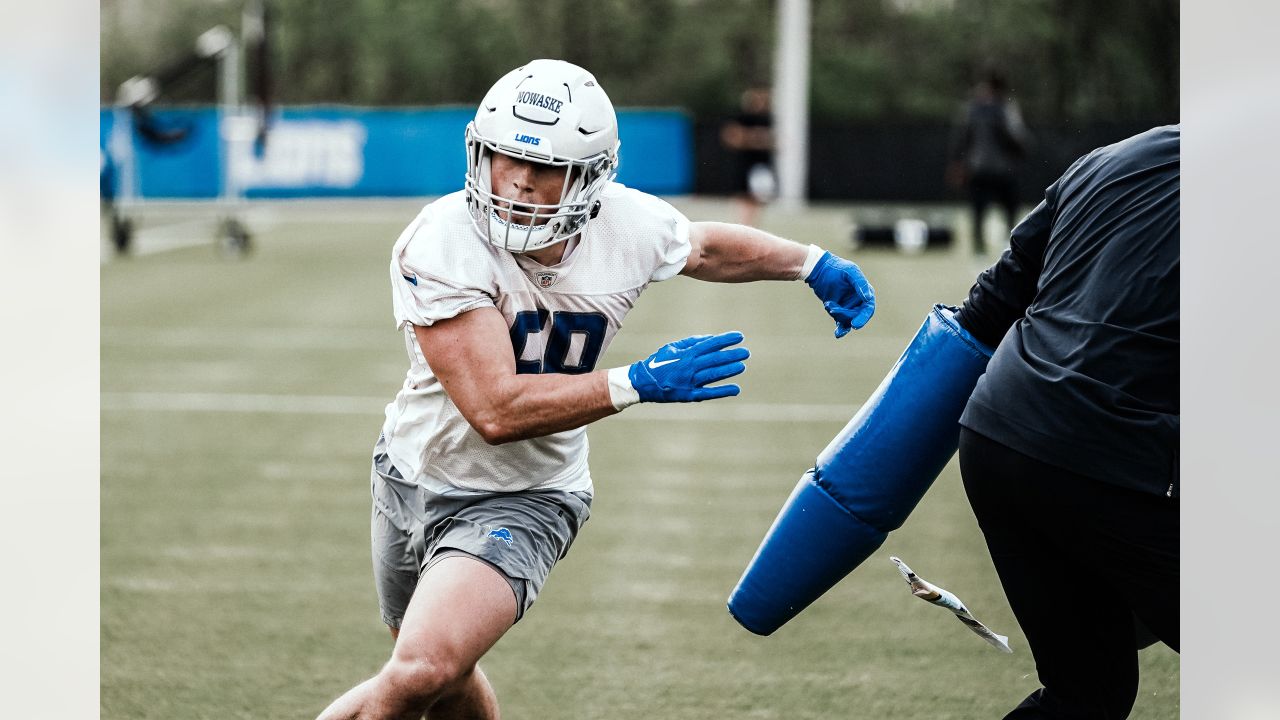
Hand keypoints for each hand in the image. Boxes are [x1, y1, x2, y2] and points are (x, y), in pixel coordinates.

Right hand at [628, 332, 749, 402]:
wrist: (643, 383)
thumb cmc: (659, 362)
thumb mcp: (672, 347)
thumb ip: (691, 342)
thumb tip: (710, 339)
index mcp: (686, 354)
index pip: (710, 344)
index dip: (726, 340)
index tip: (739, 336)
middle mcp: (689, 367)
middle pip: (715, 359)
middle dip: (732, 355)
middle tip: (746, 352)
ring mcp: (690, 382)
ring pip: (714, 375)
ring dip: (729, 370)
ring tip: (742, 366)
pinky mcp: (689, 395)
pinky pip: (709, 393)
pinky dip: (723, 391)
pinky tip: (736, 389)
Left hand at [805, 251, 875, 336]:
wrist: (819, 270)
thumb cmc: (836, 268)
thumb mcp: (850, 272)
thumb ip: (860, 283)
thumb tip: (868, 297)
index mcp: (865, 291)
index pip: (868, 308)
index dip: (863, 317)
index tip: (855, 324)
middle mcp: (859, 300)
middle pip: (857, 316)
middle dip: (845, 315)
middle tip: (833, 309)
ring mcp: (849, 306)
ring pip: (847, 320)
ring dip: (838, 316)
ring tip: (828, 305)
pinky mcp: (839, 310)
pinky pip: (842, 323)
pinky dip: (840, 329)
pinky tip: (838, 334)